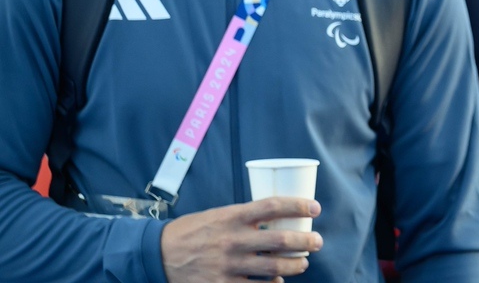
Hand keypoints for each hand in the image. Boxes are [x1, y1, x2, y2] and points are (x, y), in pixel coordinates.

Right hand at [160, 197, 323, 282]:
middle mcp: (232, 240)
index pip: (273, 205)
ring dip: (295, 266)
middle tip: (317, 242)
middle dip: (305, 242)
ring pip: (274, 268)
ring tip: (303, 263)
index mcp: (232, 216)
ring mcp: (227, 265)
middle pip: (280, 240)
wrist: (158, 254)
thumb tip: (278, 219)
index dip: (298, 205)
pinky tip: (278, 282)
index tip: (315, 208)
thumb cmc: (194, 231)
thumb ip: (245, 218)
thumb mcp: (218, 215)